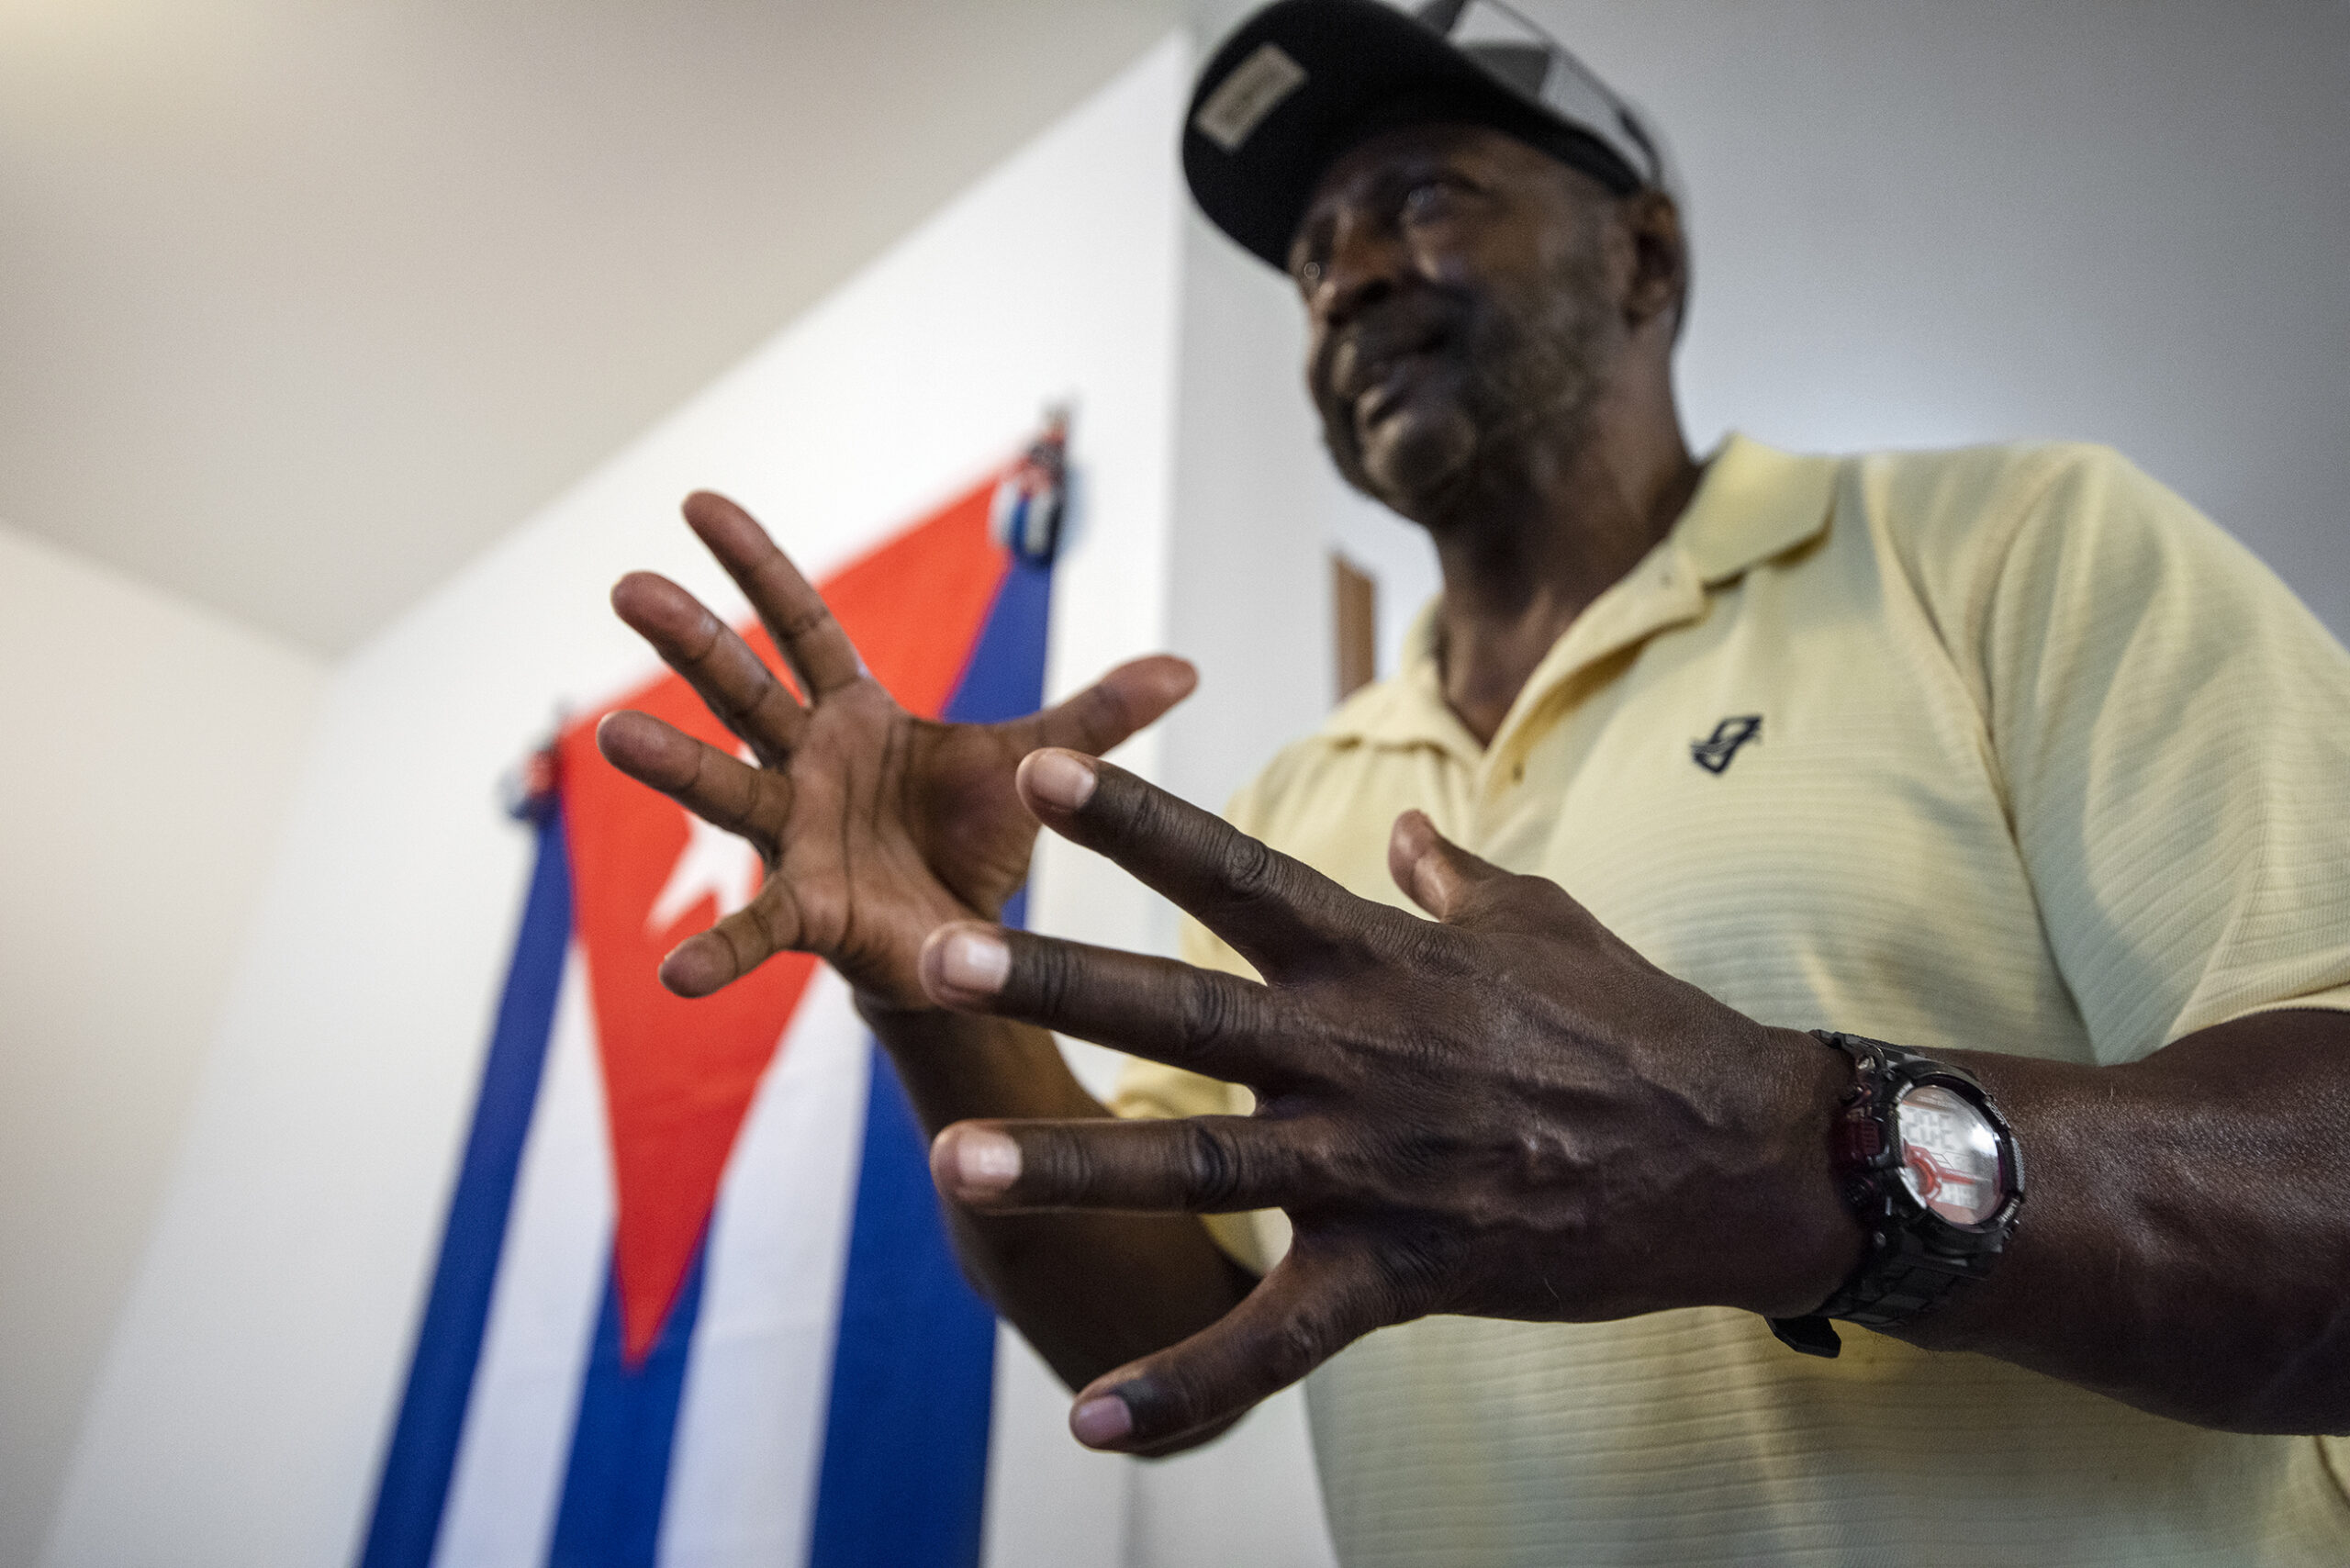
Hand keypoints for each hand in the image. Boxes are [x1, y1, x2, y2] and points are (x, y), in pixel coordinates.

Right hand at [595, 493, 1195, 1007]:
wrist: (971, 940)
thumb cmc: (976, 837)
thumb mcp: (1037, 767)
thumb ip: (1098, 718)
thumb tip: (1189, 668)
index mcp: (855, 713)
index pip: (799, 623)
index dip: (755, 566)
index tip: (698, 501)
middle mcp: (809, 764)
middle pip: (744, 690)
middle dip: (690, 639)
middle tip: (629, 586)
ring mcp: (798, 835)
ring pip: (729, 790)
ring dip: (673, 765)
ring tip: (611, 735)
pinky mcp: (809, 912)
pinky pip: (755, 929)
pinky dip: (718, 951)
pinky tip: (674, 977)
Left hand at [920, 750, 1862, 1452]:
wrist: (1739, 1156)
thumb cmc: (1638, 1023)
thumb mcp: (1544, 924)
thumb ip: (1457, 877)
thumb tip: (1409, 831)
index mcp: (1380, 958)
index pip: (1236, 870)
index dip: (1135, 819)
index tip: (1042, 767)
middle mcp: (1355, 1052)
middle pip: (1179, 1008)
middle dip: (1053, 978)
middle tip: (933, 956)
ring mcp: (1371, 1166)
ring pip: (1196, 1161)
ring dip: (1070, 1164)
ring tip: (955, 1160)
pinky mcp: (1400, 1271)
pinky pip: (1277, 1341)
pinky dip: (1186, 1386)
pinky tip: (1092, 1420)